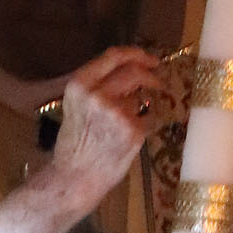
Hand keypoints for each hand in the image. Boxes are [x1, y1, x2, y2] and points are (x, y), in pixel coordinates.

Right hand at [51, 45, 162, 219]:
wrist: (74, 178)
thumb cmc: (75, 145)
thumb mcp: (76, 106)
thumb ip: (98, 86)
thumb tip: (130, 71)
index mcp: (80, 84)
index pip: (113, 56)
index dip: (136, 54)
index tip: (149, 59)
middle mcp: (97, 94)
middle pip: (133, 71)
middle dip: (150, 75)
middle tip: (158, 82)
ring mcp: (117, 112)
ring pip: (142, 98)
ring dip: (141, 108)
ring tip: (126, 126)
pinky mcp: (133, 130)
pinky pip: (149, 120)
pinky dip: (145, 126)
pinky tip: (129, 141)